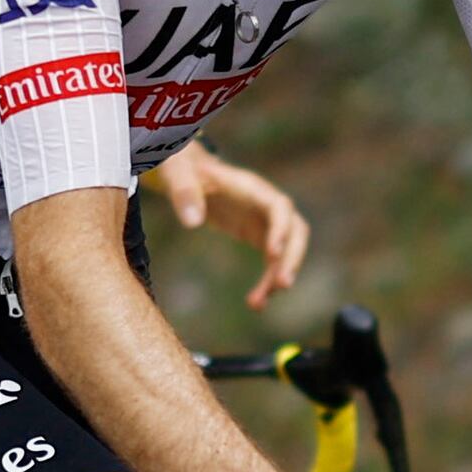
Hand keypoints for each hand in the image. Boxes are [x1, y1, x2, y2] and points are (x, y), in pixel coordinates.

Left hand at [159, 146, 311, 309]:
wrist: (189, 170)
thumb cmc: (183, 166)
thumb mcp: (176, 172)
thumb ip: (184, 192)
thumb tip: (193, 223)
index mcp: (249, 187)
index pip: (278, 206)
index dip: (281, 229)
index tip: (273, 253)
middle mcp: (265, 204)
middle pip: (296, 230)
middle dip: (293, 257)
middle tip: (282, 285)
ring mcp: (265, 221)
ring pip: (286, 252)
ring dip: (277, 278)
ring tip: (257, 304)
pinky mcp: (258, 236)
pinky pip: (273, 262)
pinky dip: (267, 282)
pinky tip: (254, 303)